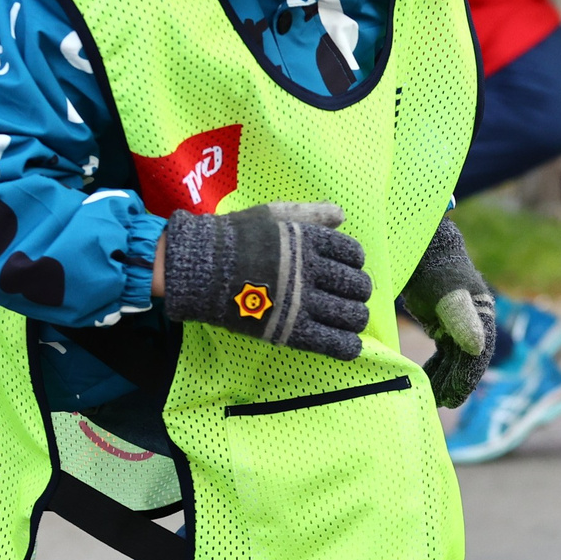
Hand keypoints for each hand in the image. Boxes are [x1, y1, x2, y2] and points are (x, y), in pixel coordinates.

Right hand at [158, 202, 371, 358]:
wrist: (202, 268)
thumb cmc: (236, 238)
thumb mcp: (274, 215)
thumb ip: (310, 214)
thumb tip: (341, 215)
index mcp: (310, 242)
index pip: (352, 253)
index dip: (354, 261)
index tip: (348, 266)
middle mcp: (312, 272)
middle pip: (357, 286)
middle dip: (358, 291)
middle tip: (351, 295)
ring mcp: (303, 303)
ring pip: (350, 315)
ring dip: (356, 317)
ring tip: (350, 318)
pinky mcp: (292, 332)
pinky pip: (333, 342)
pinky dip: (347, 346)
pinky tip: (350, 345)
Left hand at [398, 217, 494, 406]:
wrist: (422, 251)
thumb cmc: (437, 271)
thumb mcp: (448, 295)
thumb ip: (461, 320)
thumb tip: (478, 349)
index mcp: (483, 318)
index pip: (478, 356)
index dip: (466, 379)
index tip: (452, 398)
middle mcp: (475, 325)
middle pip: (467, 363)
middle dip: (455, 385)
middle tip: (439, 404)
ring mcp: (459, 327)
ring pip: (454, 363)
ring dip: (444, 380)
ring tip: (431, 399)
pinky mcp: (443, 327)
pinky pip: (443, 356)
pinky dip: (436, 370)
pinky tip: (425, 381)